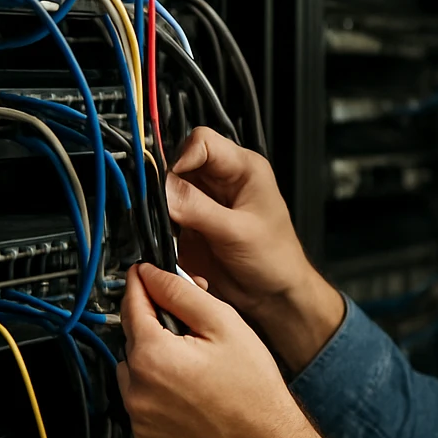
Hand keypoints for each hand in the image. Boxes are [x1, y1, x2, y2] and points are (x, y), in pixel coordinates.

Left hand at [117, 262, 332, 437]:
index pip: (131, 305)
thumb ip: (182, 294)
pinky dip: (158, 396)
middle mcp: (137, 390)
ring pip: (135, 373)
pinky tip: (190, 397)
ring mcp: (139, 419)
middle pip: (132, 340)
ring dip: (154, 365)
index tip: (143, 275)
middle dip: (156, 330)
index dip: (140, 285)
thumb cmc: (254, 393)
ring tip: (195, 373)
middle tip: (194, 336)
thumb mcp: (226, 326)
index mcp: (153, 356)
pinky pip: (142, 405)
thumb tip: (152, 275)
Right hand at [166, 127, 343, 370]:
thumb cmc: (274, 259)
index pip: (202, 141)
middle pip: (178, 164)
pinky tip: (173, 241)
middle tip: (164, 210)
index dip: (181, 157)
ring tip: (172, 229)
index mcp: (243, 168)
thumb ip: (198, 208)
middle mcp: (222, 179)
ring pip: (168, 190)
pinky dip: (163, 227)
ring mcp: (205, 201)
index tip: (169, 183)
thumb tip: (163, 188)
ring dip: (163, 209)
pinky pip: (166, 215)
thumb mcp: (236, 231)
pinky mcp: (192, 223)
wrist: (273, 296)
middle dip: (167, 186)